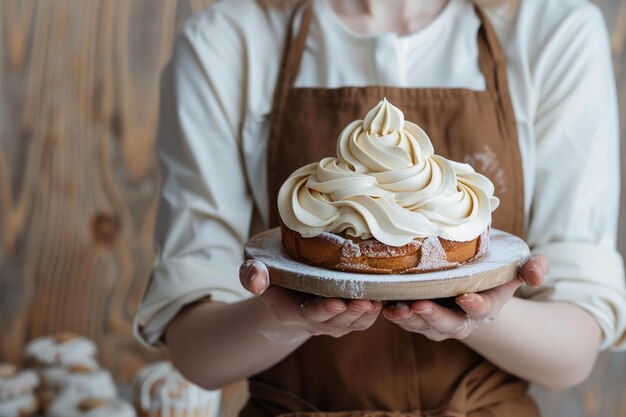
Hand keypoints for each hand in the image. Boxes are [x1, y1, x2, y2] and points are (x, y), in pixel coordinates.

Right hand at [239, 259, 381, 337]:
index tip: (335, 302)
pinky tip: (386, 297)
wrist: (286, 283)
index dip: (322, 311)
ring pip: (353, 322)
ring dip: (366, 314)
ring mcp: (333, 319)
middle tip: (365, 301)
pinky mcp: (348, 313)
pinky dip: (375, 310)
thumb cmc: (271, 274)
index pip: (309, 314)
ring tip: (378, 300)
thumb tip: (255, 280)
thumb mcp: (255, 271)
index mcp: (291, 310)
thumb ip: (251, 275)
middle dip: (351, 313)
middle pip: (336, 321)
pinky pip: (363, 318)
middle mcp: (315, 319)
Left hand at [382, 254, 548, 340]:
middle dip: (434, 317)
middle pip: (448, 325)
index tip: (466, 297)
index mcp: (486, 306)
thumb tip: (538, 271)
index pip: (482, 310)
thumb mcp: (514, 265)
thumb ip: (532, 267)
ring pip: (422, 325)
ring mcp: (436, 320)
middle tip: (420, 304)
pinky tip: (381, 302)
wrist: (468, 278)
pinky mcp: (415, 315)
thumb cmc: (492, 268)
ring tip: (396, 307)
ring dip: (408, 318)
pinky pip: (404, 319)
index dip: (475, 305)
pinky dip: (393, 313)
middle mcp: (460, 319)